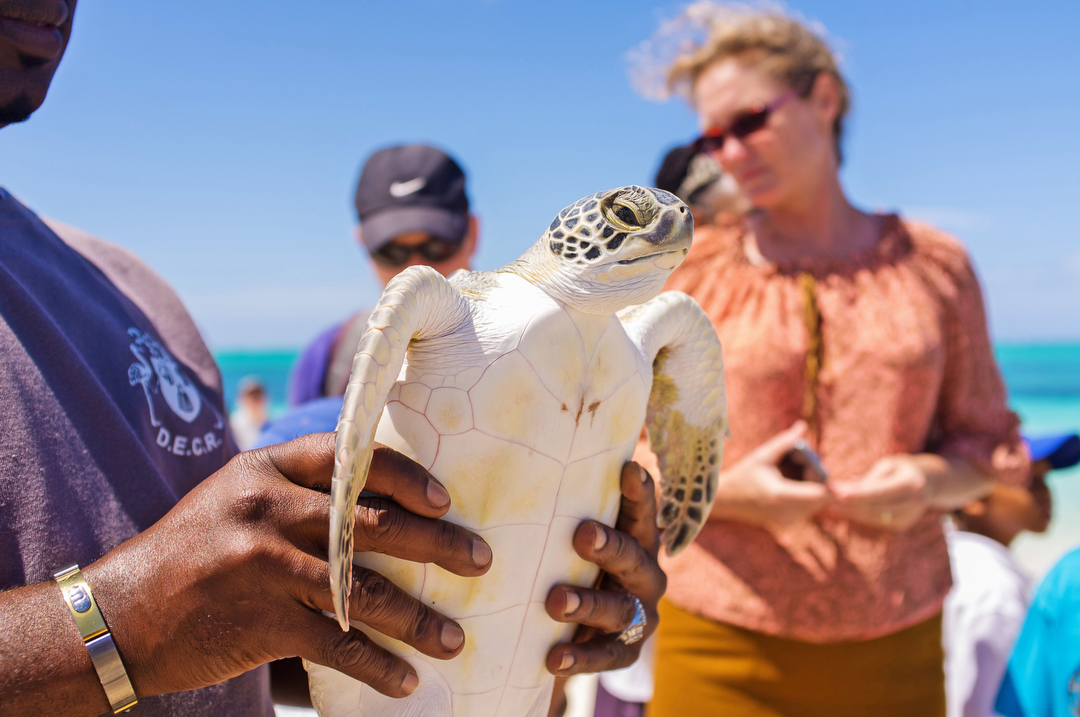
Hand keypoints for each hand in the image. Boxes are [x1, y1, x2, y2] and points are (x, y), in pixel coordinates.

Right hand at [85, 433, 491, 701]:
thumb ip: (296, 490)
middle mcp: (267, 509)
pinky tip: (407, 680)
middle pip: (374, 524)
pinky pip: (337, 645)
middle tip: (482, 561)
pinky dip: (377, 666)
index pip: (351, 457)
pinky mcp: (260, 622)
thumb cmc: (192, 550)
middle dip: (438, 545)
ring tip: (455, 639)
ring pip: (365, 591)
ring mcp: (263, 566)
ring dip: (418, 619)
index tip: (446, 500)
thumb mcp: (236, 497)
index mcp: (266, 469)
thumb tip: (380, 497)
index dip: (407, 477)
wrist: (118, 614)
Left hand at [543, 462, 665, 676]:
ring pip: (618, 609)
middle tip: (581, 534)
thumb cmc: (570, 564)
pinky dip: (580, 658)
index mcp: (637, 540)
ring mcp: (639, 615)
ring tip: (556, 600)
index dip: (639, 492)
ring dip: (588, 604)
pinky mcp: (626, 652)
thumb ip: (564, 512)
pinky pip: (606, 656)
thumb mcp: (570, 539)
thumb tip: (519, 465)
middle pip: (633, 558)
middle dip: (608, 546)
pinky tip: (553, 657)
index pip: (641, 512)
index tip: (628, 469)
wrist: (570, 630)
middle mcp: (646, 575)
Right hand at [709, 421, 832, 530]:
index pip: (819, 494)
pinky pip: (809, 508)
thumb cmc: (743, 475)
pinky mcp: (789, 524)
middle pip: (821, 497)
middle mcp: (787, 513)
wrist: (727, 500)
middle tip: (799, 462)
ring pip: (817, 503)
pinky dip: (807, 495)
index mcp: (780, 495)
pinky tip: (787, 484)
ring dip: (813, 486)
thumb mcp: (762, 455)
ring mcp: (788, 521)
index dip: (836, 490)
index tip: (841, 484)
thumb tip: (803, 426)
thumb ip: (785, 442)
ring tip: (787, 472)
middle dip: (818, 477)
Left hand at [828, 454, 929, 530]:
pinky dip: (859, 515)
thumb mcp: (887, 465)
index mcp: (912, 483)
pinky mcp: (903, 525)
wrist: (928, 482)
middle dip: (850, 504)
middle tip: (827, 496)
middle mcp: (915, 502)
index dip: (858, 494)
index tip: (837, 493)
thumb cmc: (902, 468)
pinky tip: (843, 509)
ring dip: (851, 511)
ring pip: (874, 518)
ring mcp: (911, 516)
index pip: (880, 491)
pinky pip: (876, 521)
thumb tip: (844, 489)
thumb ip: (868, 479)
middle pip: (876, 508)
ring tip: (830, 503)